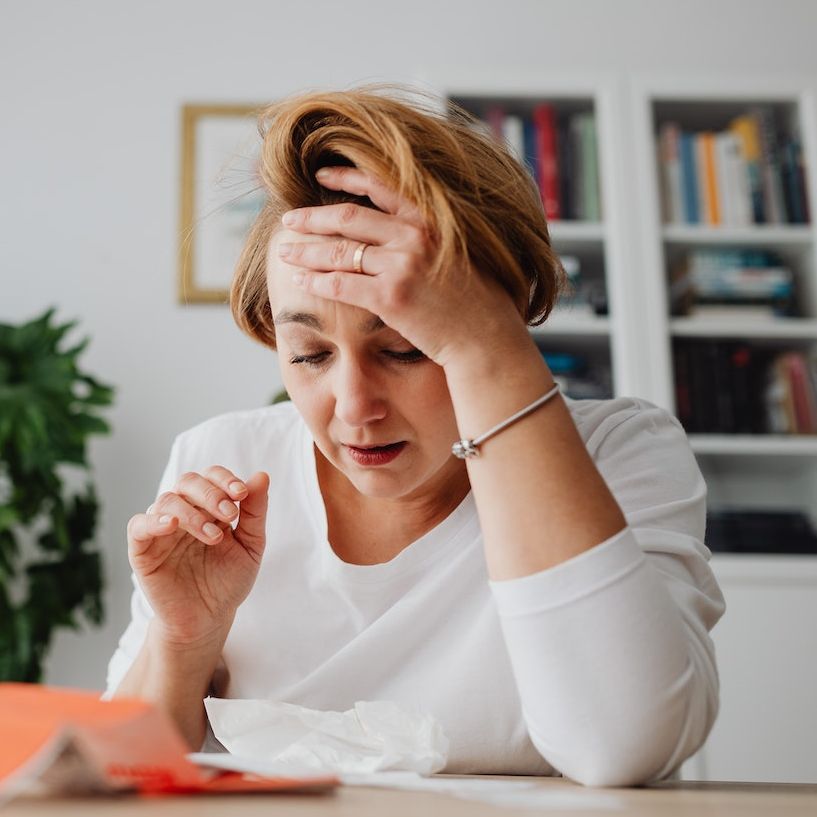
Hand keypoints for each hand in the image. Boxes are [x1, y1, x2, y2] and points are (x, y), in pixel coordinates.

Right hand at [126, 468, 269, 647]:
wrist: (209, 619)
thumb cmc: (229, 580)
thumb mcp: (251, 546)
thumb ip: (255, 512)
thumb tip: (262, 476)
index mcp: (208, 507)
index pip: (212, 477)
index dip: (225, 480)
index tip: (242, 495)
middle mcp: (183, 512)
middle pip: (188, 482)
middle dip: (211, 494)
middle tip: (230, 515)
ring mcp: (161, 530)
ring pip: (167, 501)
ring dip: (192, 513)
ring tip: (214, 536)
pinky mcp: (142, 550)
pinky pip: (138, 526)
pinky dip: (153, 521)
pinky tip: (172, 525)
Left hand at [278, 166, 529, 368]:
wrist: (486, 338)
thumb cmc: (476, 302)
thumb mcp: (458, 253)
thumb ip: (429, 237)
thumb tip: (400, 232)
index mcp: (430, 220)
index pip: (379, 187)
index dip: (345, 178)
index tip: (320, 175)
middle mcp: (414, 236)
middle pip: (348, 219)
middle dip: (312, 218)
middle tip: (289, 221)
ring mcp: (402, 266)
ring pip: (339, 252)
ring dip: (306, 251)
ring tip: (285, 252)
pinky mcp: (391, 297)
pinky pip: (341, 285)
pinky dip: (316, 283)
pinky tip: (300, 281)